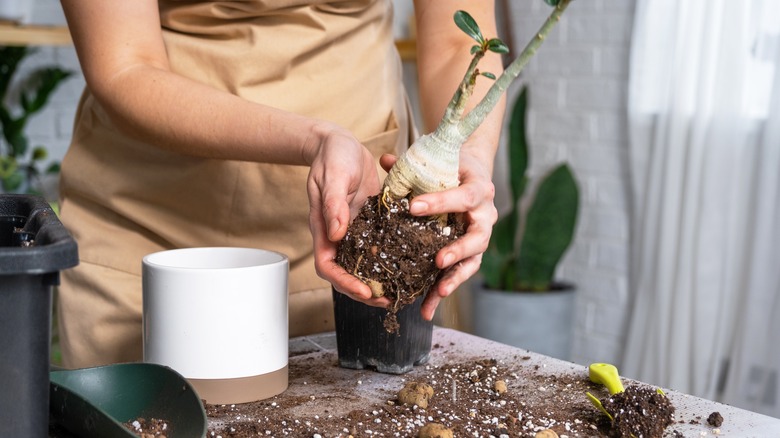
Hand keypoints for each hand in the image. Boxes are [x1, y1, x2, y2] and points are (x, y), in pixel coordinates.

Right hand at [307, 124, 391, 307]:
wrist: (340, 143)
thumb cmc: (333, 156)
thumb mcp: (333, 176)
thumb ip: (334, 204)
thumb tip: (336, 234)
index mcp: (323, 227)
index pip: (327, 266)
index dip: (344, 282)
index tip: (365, 291)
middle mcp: (338, 234)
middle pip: (345, 273)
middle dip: (364, 291)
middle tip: (389, 300)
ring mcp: (354, 230)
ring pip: (363, 265)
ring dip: (378, 280)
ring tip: (400, 291)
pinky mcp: (369, 222)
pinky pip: (378, 247)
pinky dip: (389, 259)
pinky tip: (408, 265)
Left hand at [381, 146, 497, 320]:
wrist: (471, 173)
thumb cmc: (451, 166)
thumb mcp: (436, 161)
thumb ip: (410, 164)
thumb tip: (384, 159)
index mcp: (479, 189)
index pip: (462, 197)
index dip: (440, 202)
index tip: (413, 206)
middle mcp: (485, 215)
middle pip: (477, 236)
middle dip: (458, 249)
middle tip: (438, 259)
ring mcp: (480, 236)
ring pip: (472, 261)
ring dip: (454, 278)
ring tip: (438, 291)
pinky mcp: (471, 253)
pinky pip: (459, 274)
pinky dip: (444, 290)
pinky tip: (428, 308)